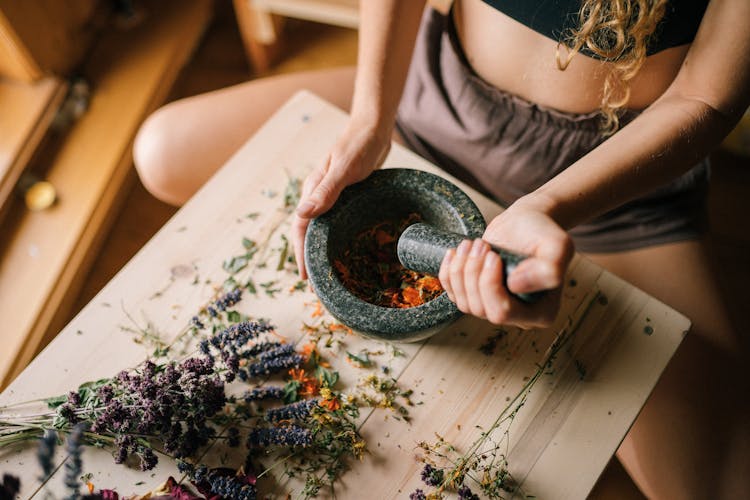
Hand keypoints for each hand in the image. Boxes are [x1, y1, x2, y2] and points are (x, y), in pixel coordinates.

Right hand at [292, 119, 391, 278]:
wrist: (374, 127)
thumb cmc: (359, 145)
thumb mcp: (344, 169)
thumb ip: (325, 191)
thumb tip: (302, 215)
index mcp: (313, 190)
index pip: (301, 229)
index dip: (301, 254)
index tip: (306, 277)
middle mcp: (318, 195)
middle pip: (309, 232)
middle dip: (311, 258)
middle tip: (320, 285)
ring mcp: (332, 196)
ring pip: (324, 228)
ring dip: (324, 250)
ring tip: (332, 273)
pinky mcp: (347, 195)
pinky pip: (338, 221)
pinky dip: (338, 237)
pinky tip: (349, 248)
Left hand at [438, 203, 573, 327]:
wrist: (525, 223)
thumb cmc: (542, 233)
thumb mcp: (558, 245)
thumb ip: (550, 269)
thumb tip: (516, 286)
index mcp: (541, 313)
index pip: (503, 313)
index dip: (490, 284)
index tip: (494, 256)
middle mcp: (516, 316)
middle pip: (480, 309)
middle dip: (473, 274)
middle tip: (482, 245)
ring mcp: (494, 307)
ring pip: (464, 303)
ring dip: (461, 270)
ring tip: (473, 244)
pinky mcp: (475, 295)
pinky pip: (453, 294)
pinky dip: (448, 272)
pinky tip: (455, 253)